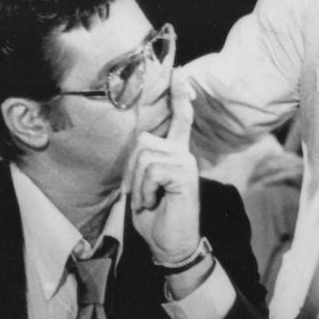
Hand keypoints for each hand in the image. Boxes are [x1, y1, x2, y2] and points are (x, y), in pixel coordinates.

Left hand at [122, 69, 200, 262]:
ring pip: (144, 157)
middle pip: (143, 142)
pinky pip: (150, 171)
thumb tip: (142, 145)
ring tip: (150, 201)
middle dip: (131, 171)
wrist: (172, 245)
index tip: (180, 72)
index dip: (180, 96)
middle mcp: (184, 154)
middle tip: (142, 196)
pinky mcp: (185, 174)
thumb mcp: (144, 187)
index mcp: (176, 155)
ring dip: (138, 185)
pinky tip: (156, 203)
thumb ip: (144, 164)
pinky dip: (145, 191)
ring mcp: (186, 163)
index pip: (181, 120)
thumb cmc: (157, 218)